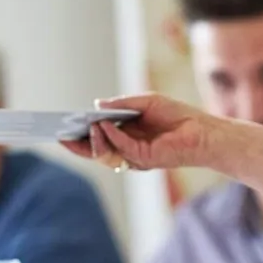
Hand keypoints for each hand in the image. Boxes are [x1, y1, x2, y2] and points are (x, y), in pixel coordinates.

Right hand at [61, 93, 221, 171]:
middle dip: (77, 144)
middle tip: (60, 133)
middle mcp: (126, 150)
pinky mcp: (144, 159)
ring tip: (83, 125)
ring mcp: (134, 157)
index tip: (61, 127)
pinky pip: (121, 148)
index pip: (97, 140)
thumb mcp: (145, 103)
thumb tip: (97, 105)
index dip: (79, 136)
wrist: (202, 131)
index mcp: (125, 137)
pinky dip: (110, 136)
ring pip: (105, 154)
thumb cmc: (177, 116)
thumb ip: (122, 104)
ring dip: (92, 139)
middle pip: (95, 151)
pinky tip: (103, 124)